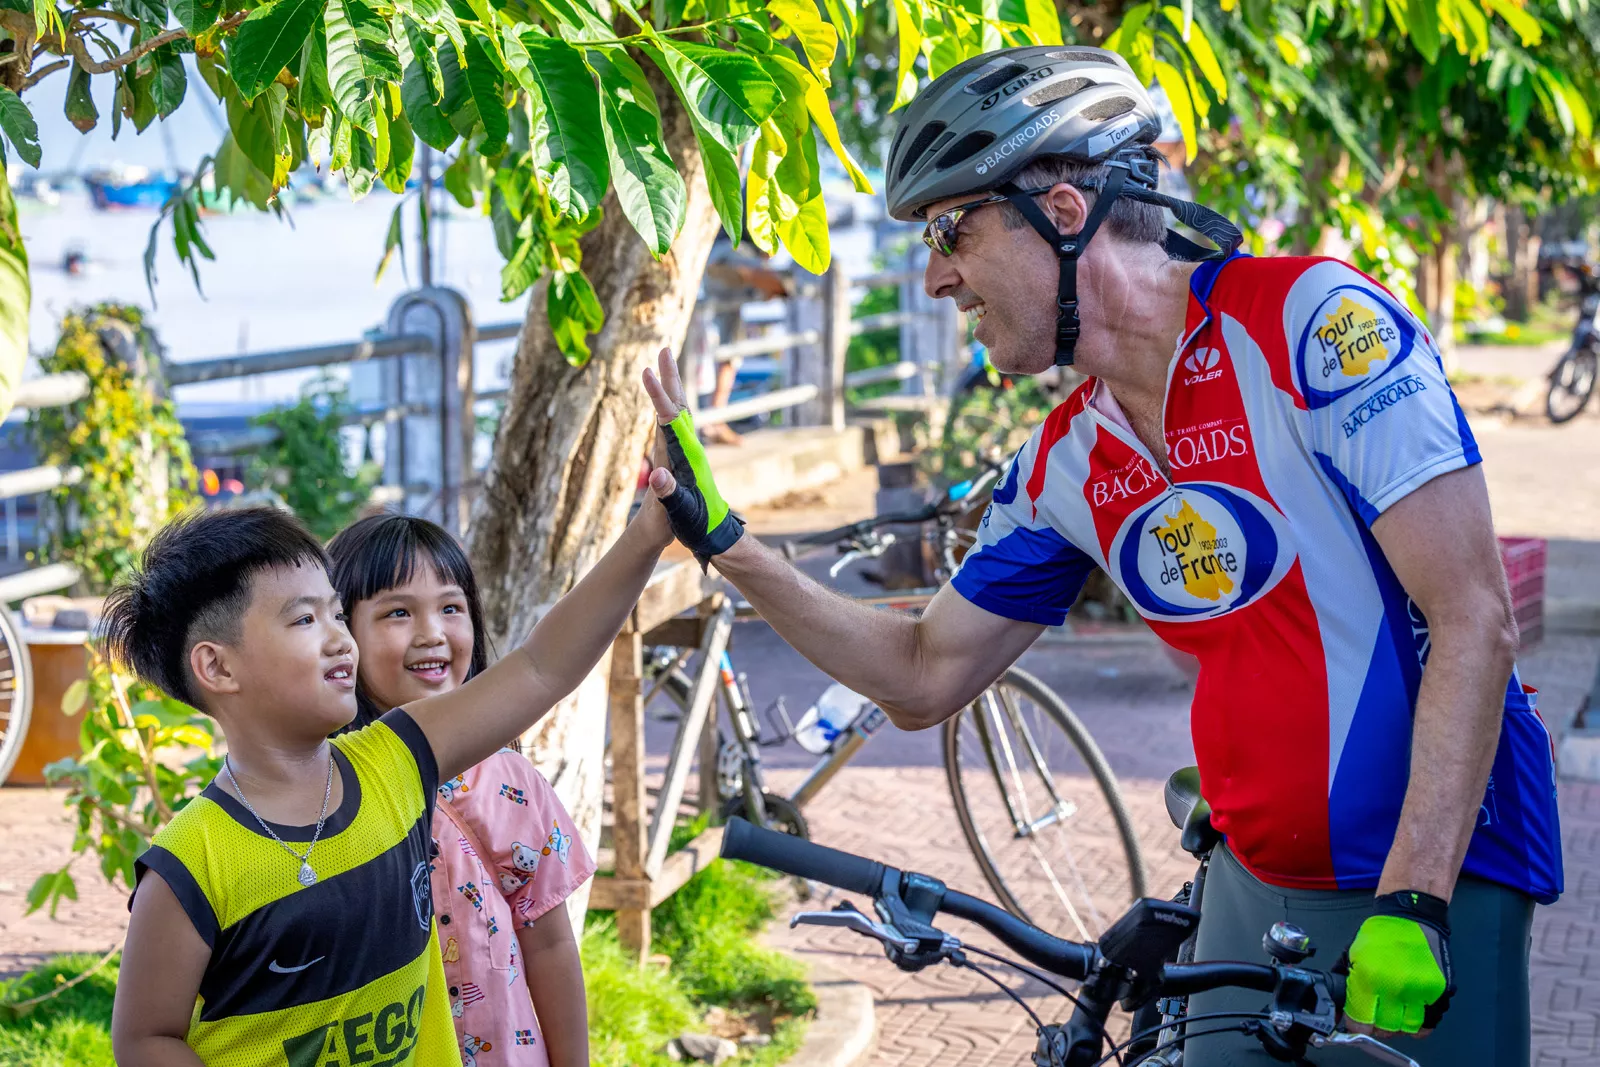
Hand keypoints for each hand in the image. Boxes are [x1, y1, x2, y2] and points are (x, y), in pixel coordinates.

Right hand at [641, 348, 743, 567]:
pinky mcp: (687, 456)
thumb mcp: (678, 511)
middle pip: (678, 405)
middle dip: (670, 377)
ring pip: (680, 410)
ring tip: (665, 364)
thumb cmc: (694, 524)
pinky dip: (671, 405)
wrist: (711, 533)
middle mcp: (688, 448)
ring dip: (672, 386)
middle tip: (663, 349)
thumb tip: (657, 476)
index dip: (657, 395)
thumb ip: (668, 493)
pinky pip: (678, 423)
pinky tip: (668, 400)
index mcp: (684, 456)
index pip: (668, 419)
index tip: (647, 372)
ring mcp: (689, 451)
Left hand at [1338, 890, 1453, 1038]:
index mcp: (1369, 978)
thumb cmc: (1382, 933)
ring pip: (1408, 1029)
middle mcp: (1396, 988)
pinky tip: (1411, 1011)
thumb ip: (1346, 984)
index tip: (1356, 1022)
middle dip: (1378, 1026)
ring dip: (1399, 1026)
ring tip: (1394, 1013)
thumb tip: (1340, 1011)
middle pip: (1385, 1029)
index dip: (1356, 1025)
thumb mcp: (1352, 953)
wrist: (1412, 915)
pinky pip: (1430, 1022)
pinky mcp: (1440, 992)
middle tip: (1376, 1016)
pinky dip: (1420, 1022)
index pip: (1361, 1021)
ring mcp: (1421, 991)